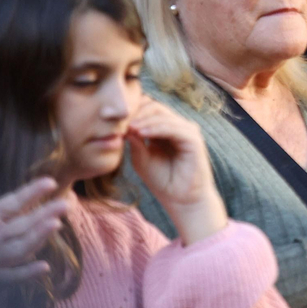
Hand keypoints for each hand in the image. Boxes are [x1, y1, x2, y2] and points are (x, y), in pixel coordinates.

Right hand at [0, 175, 69, 283]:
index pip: (14, 202)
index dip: (33, 192)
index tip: (51, 182)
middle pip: (26, 224)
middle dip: (46, 213)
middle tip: (66, 203)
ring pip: (23, 248)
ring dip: (41, 237)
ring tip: (57, 225)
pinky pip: (11, 278)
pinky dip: (28, 274)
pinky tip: (45, 269)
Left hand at [127, 101, 226, 244]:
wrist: (181, 200)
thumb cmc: (162, 181)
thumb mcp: (141, 159)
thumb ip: (135, 142)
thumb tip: (124, 126)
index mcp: (165, 129)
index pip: (148, 110)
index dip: (132, 113)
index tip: (113, 122)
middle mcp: (177, 126)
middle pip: (155, 107)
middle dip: (136, 113)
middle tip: (119, 122)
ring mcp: (187, 131)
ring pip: (163, 114)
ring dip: (143, 120)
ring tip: (128, 128)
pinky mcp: (193, 139)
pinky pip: (173, 127)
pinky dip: (156, 128)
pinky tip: (141, 133)